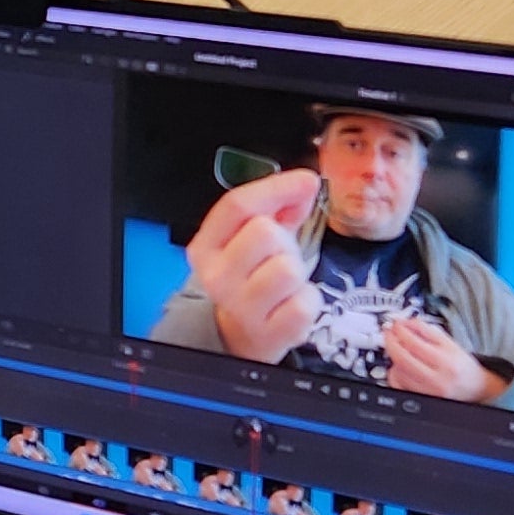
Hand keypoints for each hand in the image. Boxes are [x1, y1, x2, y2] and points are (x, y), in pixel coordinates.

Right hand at [185, 169, 320, 361]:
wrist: (245, 332)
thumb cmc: (253, 274)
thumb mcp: (252, 234)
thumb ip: (276, 203)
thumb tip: (305, 183)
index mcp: (205, 247)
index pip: (237, 205)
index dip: (277, 187)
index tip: (306, 181)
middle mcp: (216, 277)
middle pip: (263, 231)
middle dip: (283, 239)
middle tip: (278, 255)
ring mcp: (241, 308)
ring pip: (287, 268)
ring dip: (296, 271)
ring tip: (285, 282)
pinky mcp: (269, 333)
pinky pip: (305, 302)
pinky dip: (308, 300)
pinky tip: (292, 303)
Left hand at [382, 315, 507, 401]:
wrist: (475, 388)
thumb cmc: (463, 366)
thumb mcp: (450, 344)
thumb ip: (428, 331)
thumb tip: (407, 323)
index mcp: (446, 361)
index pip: (415, 344)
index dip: (401, 332)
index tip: (396, 324)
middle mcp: (436, 378)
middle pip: (403, 359)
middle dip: (391, 343)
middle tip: (388, 333)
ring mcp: (428, 391)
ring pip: (399, 373)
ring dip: (393, 357)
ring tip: (396, 349)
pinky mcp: (421, 398)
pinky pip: (399, 385)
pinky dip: (394, 373)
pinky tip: (398, 366)